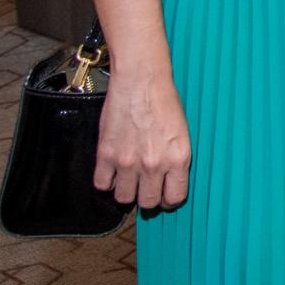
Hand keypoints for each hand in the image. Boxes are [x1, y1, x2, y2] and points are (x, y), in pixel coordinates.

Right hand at [94, 71, 189, 209]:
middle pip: (147, 202)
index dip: (168, 199)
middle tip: (145, 187)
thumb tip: (169, 180)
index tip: (164, 195)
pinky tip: (112, 170)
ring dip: (125, 190)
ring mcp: (128, 162)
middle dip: (147, 197)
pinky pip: (101, 184)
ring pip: (123, 198)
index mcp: (178, 158)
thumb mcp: (182, 133)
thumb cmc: (164, 102)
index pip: (174, 198)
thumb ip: (175, 160)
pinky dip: (106, 180)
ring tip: (128, 177)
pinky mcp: (106, 155)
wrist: (141, 82)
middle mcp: (154, 164)